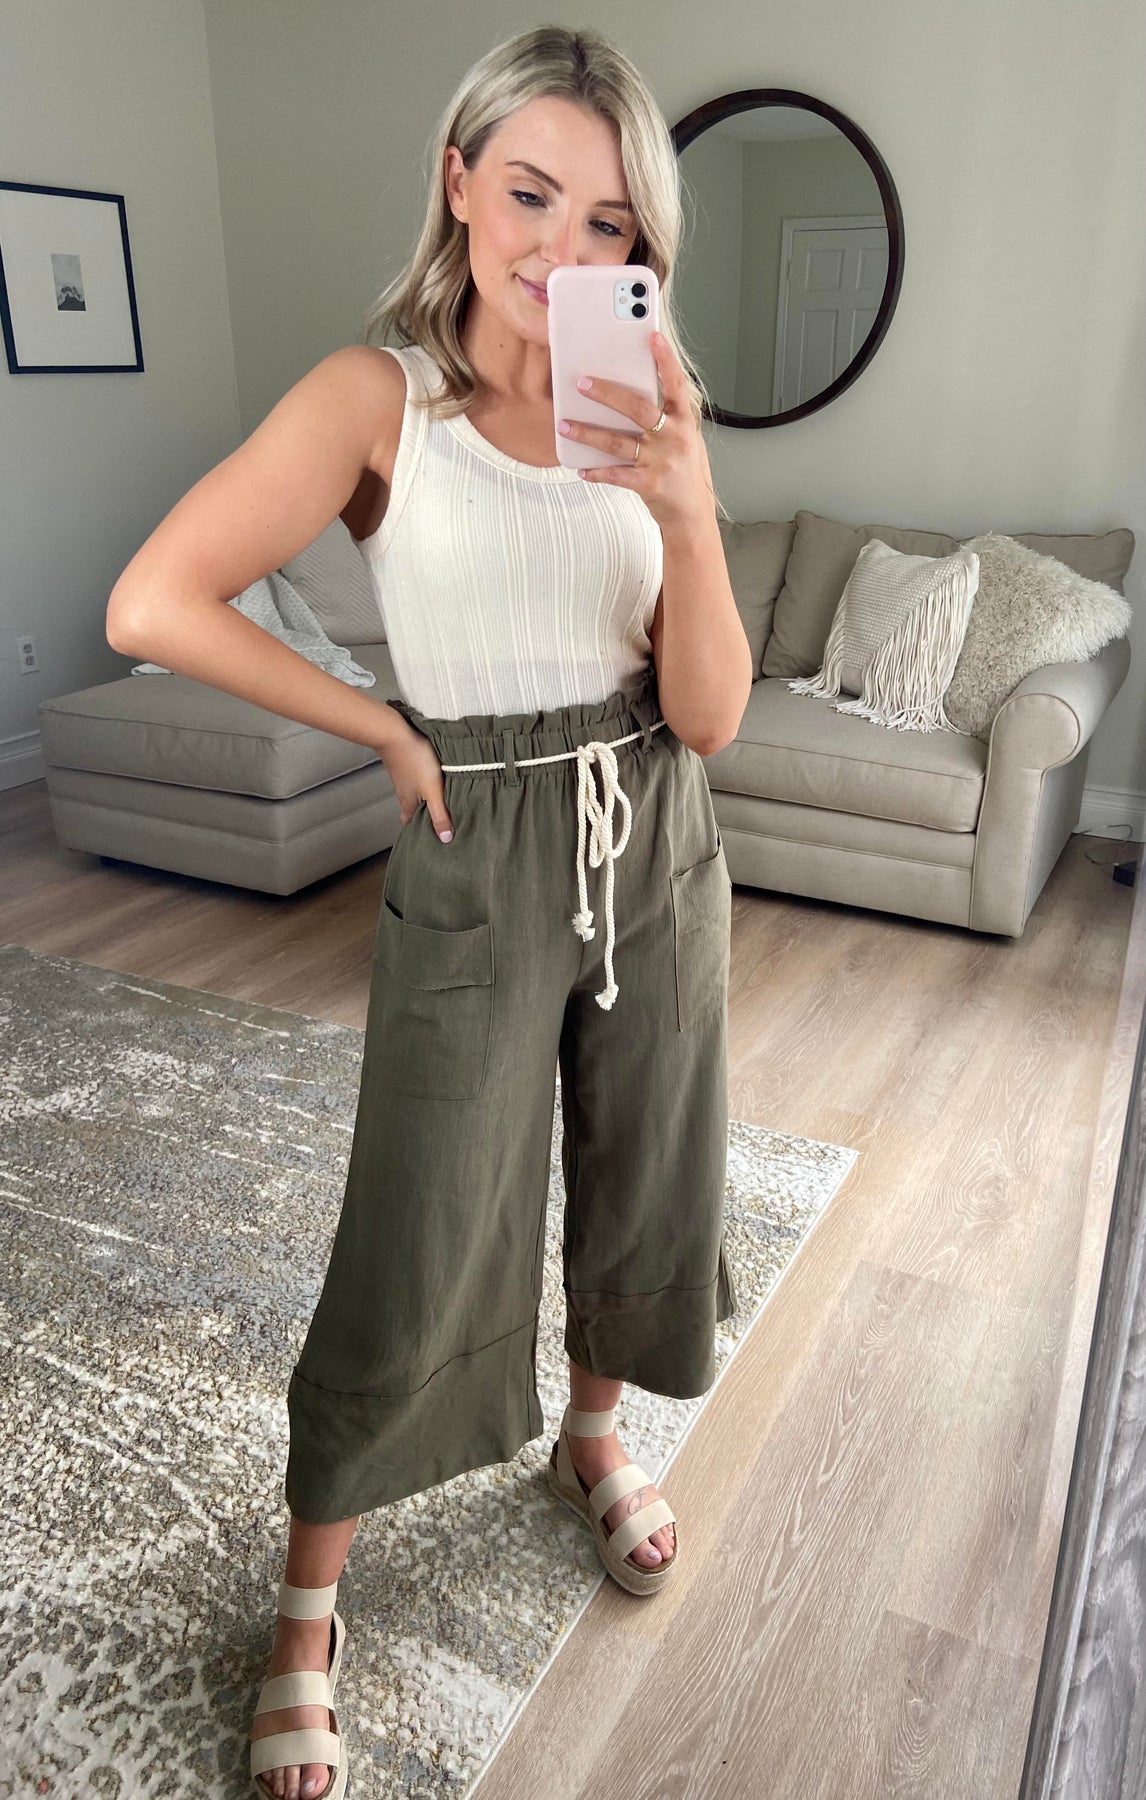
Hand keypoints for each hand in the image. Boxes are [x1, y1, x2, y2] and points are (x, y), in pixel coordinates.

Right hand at [380, 712, 454, 842]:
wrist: (395, 733)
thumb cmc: (414, 761)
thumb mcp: (432, 791)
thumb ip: (440, 815)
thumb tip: (446, 839)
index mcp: (408, 804)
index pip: (409, 825)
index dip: (417, 832)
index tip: (428, 837)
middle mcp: (403, 794)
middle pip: (412, 810)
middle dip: (424, 817)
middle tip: (439, 821)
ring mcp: (403, 779)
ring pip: (414, 794)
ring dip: (426, 799)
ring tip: (442, 800)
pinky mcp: (405, 765)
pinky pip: (414, 779)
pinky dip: (423, 783)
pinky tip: (434, 778)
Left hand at [557, 332, 714, 531]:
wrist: (692, 514)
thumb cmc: (685, 472)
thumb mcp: (684, 438)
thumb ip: (665, 418)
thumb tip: (628, 396)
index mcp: (684, 422)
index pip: (676, 384)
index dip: (665, 360)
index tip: (651, 337)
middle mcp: (674, 438)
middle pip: (637, 409)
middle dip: (607, 394)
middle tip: (582, 383)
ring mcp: (661, 461)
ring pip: (618, 442)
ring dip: (587, 433)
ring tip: (565, 425)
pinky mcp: (649, 484)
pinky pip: (616, 474)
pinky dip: (596, 471)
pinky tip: (581, 467)